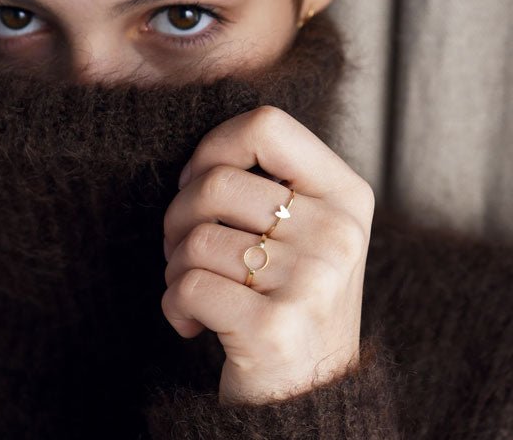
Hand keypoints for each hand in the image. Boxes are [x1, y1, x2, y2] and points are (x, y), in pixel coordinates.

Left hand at [162, 106, 374, 403]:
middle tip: (183, 246)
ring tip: (194, 287)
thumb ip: (272, 185)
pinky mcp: (276, 326)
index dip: (214, 147)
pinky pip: (189, 286)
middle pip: (216, 182)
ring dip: (175, 265)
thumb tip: (203, 157)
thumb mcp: (307, 232)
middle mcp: (338, 232)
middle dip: (178, 215)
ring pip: (196, 238)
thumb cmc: (293, 297)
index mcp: (346, 195)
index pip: (267, 126)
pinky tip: (192, 322)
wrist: (312, 393)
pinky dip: (174, 304)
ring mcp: (312, 280)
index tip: (197, 181)